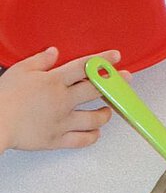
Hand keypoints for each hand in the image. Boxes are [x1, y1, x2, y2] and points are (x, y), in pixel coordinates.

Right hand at [0, 48, 121, 153]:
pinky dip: (92, 136)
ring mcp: (62, 121)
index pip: (84, 67)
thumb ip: (40, 61)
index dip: (102, 61)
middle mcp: (63, 100)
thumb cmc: (4, 97)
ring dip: (105, 114)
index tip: (115, 57)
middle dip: (114, 84)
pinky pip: (82, 140)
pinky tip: (95, 133)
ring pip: (94, 118)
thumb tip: (54, 52)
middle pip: (95, 90)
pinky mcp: (58, 139)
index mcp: (54, 81)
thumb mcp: (20, 71)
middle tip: (125, 81)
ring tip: (107, 111)